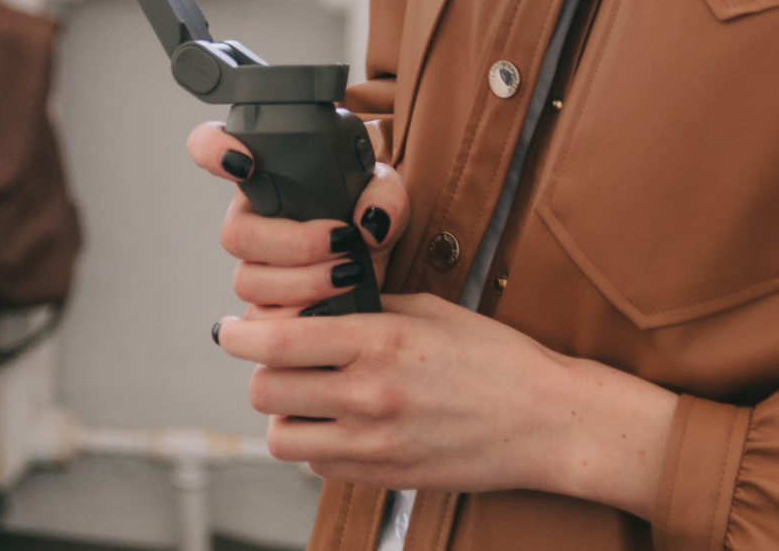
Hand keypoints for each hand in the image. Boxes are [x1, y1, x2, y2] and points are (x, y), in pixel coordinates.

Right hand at [185, 120, 405, 308]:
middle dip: (290, 243)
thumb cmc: (368, 212)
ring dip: (301, 282)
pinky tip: (330, 308)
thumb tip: (370, 220)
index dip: (212, 150)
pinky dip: (297, 317)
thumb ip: (384, 194)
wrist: (379, 264)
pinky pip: (261, 321)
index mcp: (265, 174)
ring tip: (347, 274)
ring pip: (248, 281)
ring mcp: (254, 265)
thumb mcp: (385, 192)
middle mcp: (250, 218)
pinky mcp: (266, 307)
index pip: (211, 146)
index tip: (244, 163)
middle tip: (341, 240)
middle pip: (236, 234)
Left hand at [216, 294, 676, 515]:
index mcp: (380, 342)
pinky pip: (317, 465)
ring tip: (306, 394)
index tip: (233, 328)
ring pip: (281, 437)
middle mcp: (369, 396)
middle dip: (261, 370)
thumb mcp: (431, 310)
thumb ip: (368, 307)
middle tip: (276, 359)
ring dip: (284, 413)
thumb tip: (315, 302)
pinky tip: (339, 422)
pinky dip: (315, 443)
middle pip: (266, 391)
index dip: (240, 333)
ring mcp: (374, 445)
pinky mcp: (383, 478)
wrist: (545, 421)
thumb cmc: (496, 359)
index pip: (277, 341)